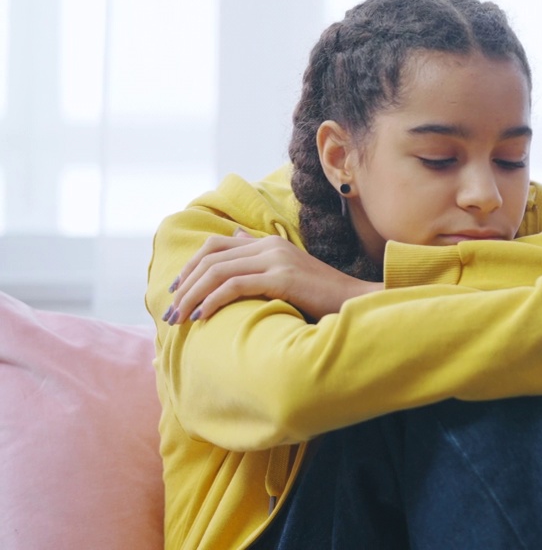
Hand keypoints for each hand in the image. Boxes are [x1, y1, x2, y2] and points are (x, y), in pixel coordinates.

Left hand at [165, 228, 379, 323]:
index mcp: (270, 243)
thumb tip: (235, 237)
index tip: (176, 290)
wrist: (356, 302)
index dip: (190, 266)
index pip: (216, 245)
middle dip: (185, 285)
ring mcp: (276, 260)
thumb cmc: (323, 296)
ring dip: (192, 295)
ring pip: (217, 272)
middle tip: (170, 311)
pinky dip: (213, 300)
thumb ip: (261, 258)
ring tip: (179, 318)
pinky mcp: (281, 277)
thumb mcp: (289, 273)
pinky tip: (202, 316)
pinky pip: (234, 285)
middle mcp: (270, 246)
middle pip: (211, 258)